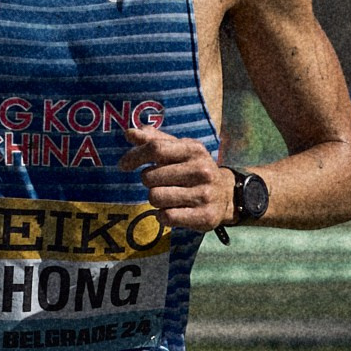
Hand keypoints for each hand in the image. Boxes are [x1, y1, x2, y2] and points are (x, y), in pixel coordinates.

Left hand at [121, 128, 235, 233]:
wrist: (226, 195)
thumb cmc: (194, 168)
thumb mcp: (179, 149)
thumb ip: (154, 140)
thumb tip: (129, 133)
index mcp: (194, 149)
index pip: (155, 149)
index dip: (134, 156)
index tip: (124, 165)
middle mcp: (201, 170)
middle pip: (149, 177)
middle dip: (149, 181)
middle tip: (162, 183)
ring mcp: (204, 194)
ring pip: (155, 197)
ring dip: (156, 199)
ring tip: (169, 196)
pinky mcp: (204, 216)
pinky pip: (166, 217)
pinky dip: (163, 215)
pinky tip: (173, 210)